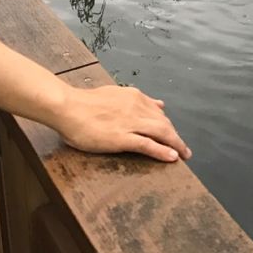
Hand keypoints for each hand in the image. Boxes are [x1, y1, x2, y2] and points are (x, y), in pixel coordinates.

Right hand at [53, 85, 191, 163]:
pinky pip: (148, 145)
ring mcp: (130, 123)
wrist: (68, 107)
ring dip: (176, 145)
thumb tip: (158, 104)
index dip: (168, 125)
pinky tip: (172, 157)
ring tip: (184, 155)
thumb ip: (135, 100)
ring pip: (162, 134)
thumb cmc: (84, 103)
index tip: (174, 134)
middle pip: (164, 124)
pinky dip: (162, 151)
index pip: (158, 113)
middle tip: (184, 150)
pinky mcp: (122, 138)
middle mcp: (137, 108)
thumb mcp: (114, 95)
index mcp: (134, 97)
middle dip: (176, 137)